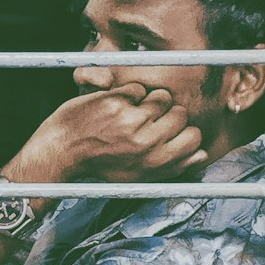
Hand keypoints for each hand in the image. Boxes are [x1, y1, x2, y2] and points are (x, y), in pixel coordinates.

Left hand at [6, 83, 207, 183]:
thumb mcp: (138, 175)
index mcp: (155, 162)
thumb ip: (173, 166)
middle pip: (180, 115)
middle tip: (148, 119)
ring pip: (161, 97)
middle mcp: (146, 142)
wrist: (61, 152)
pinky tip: (115, 107)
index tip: (171, 131)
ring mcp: (131, 120)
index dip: (184, 132)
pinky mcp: (115, 102)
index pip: (194, 139)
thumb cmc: (100, 164)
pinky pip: (138, 88)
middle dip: (167, 114)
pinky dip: (129, 94)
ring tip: (131, 113)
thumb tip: (202, 153)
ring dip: (149, 101)